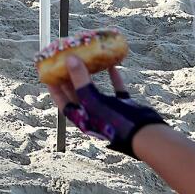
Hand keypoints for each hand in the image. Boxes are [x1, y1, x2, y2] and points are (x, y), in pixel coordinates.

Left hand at [47, 55, 165, 157]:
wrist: (145, 135)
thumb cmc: (113, 120)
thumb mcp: (92, 99)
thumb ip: (80, 79)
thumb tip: (70, 59)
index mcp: (81, 118)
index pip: (62, 101)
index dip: (54, 87)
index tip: (49, 71)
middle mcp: (93, 114)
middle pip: (77, 92)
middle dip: (71, 76)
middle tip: (67, 59)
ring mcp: (108, 110)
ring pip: (96, 89)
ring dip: (91, 74)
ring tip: (85, 58)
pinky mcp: (123, 106)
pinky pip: (115, 89)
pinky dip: (113, 77)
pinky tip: (110, 65)